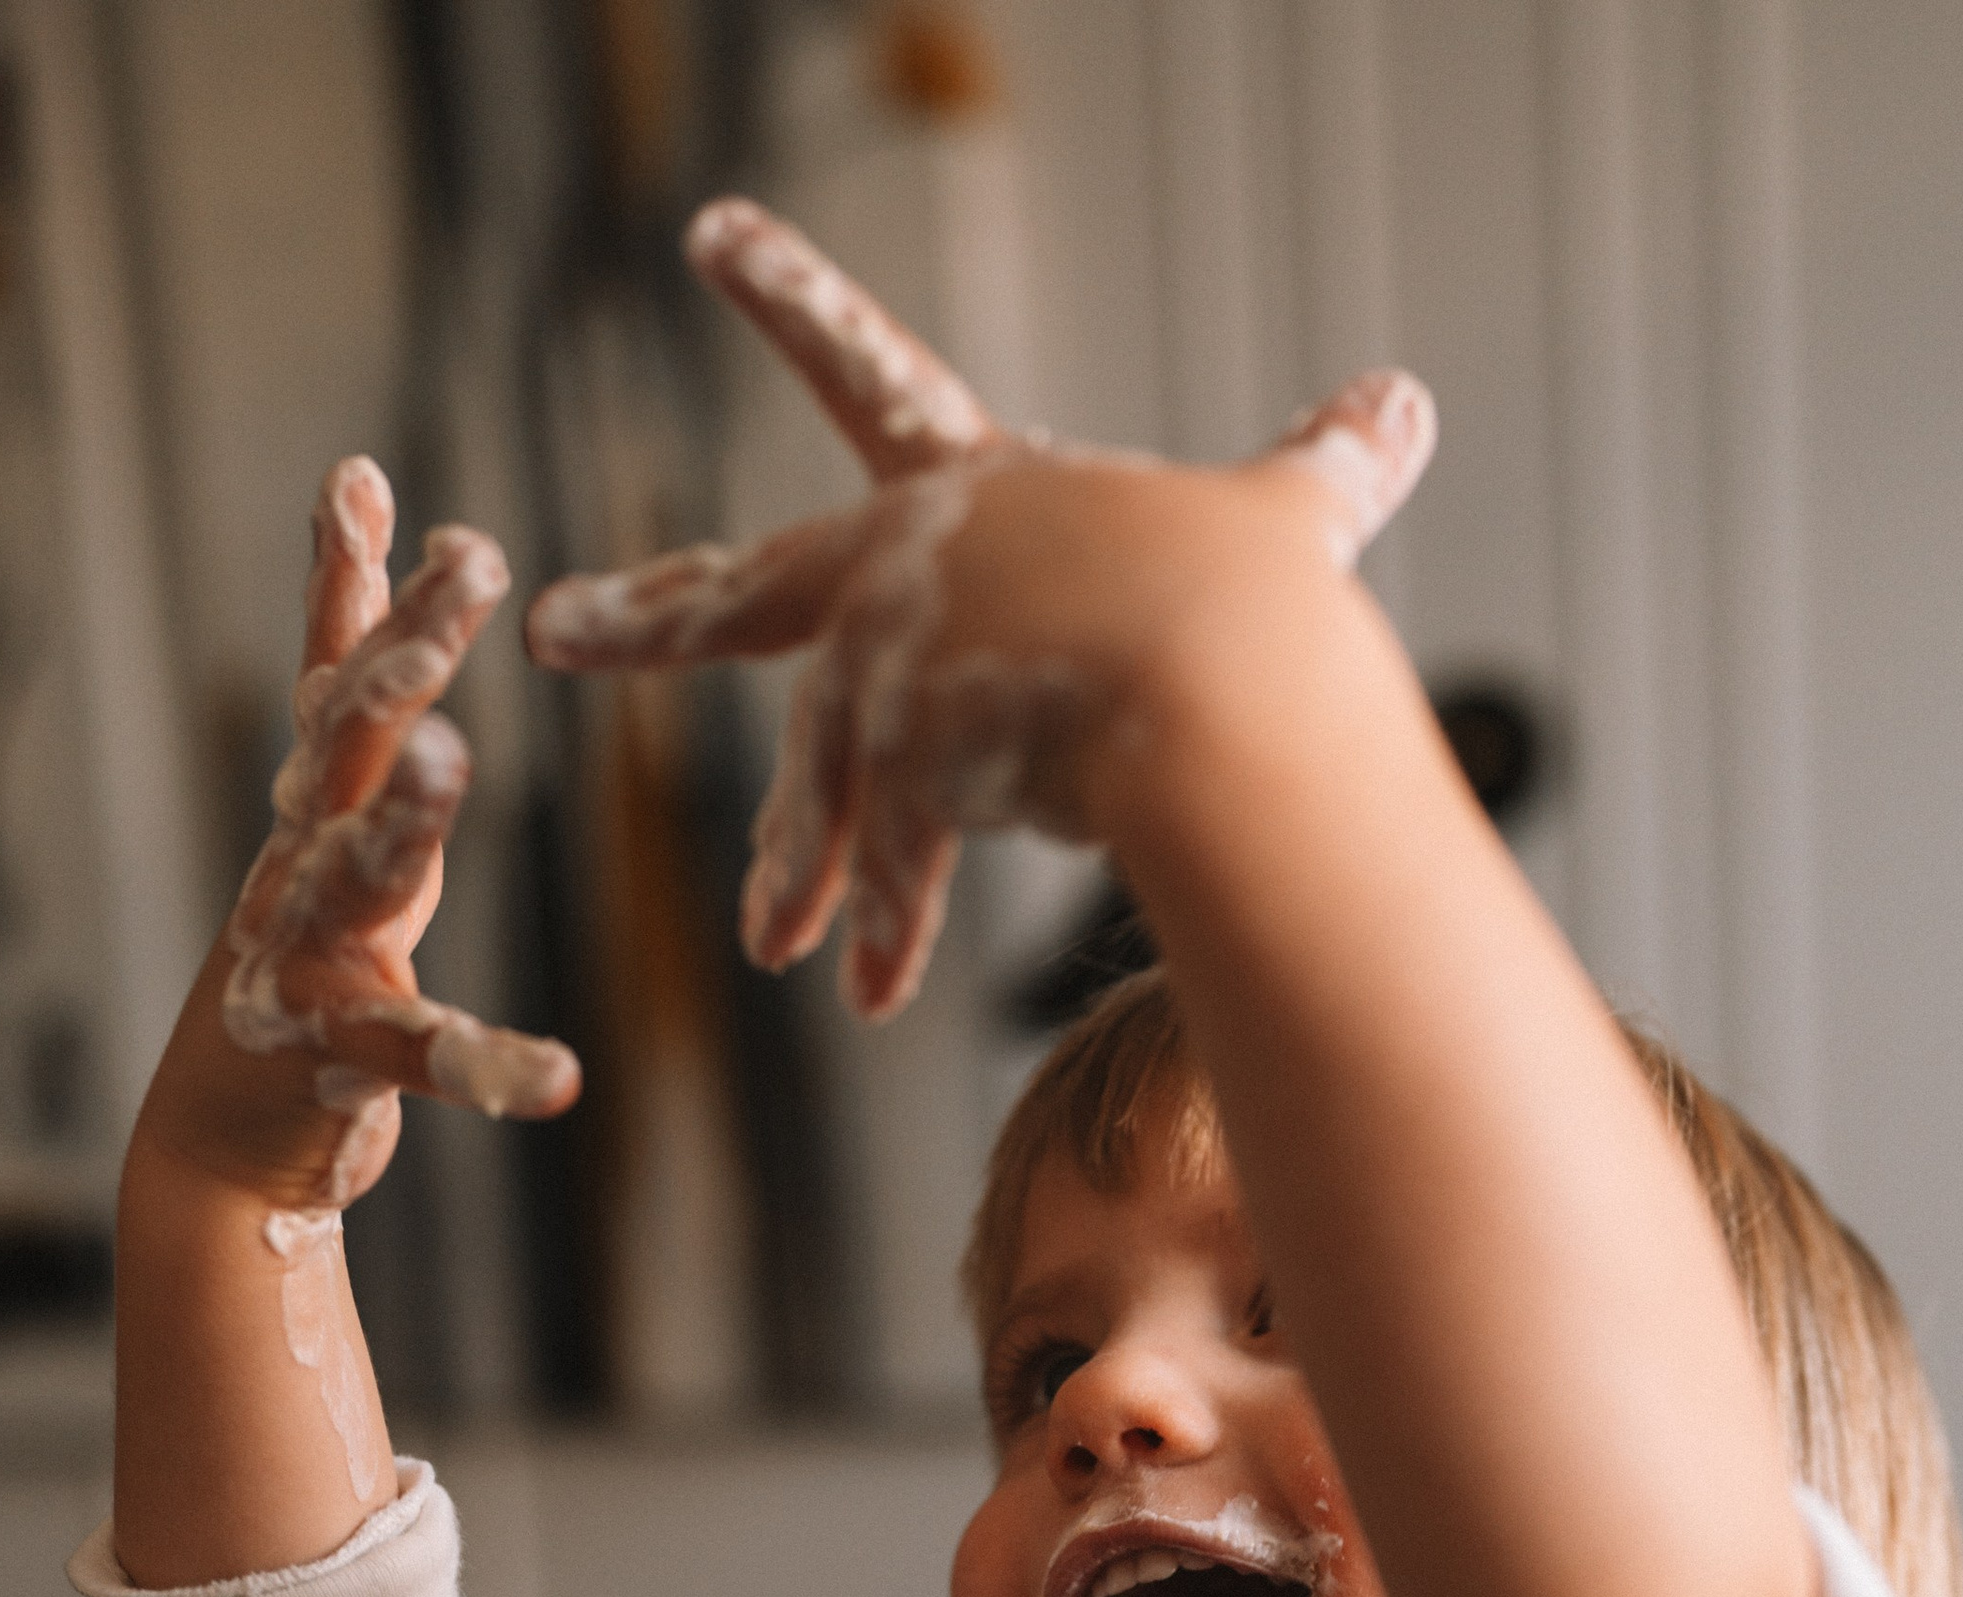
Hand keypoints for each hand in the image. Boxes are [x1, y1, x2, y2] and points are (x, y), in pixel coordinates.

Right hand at [152, 458, 579, 1212]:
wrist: (223, 1139)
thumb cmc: (305, 967)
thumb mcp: (339, 828)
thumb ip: (363, 713)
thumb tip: (388, 559)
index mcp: (316, 810)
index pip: (331, 675)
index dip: (346, 580)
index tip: (361, 476)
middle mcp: (300, 861)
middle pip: (348, 742)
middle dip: (400, 650)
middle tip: (465, 566)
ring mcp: (307, 956)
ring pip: (357, 872)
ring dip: (403, 813)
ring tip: (449, 755)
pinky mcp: (335, 1058)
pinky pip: (418, 1057)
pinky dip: (486, 1066)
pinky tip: (558, 1077)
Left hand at [524, 200, 1434, 1018]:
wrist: (1226, 698)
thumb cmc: (1257, 601)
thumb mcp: (1287, 521)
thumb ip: (1324, 469)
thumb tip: (1409, 401)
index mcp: (978, 484)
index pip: (873, 369)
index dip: (792, 293)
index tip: (709, 234)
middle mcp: (906, 566)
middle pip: (746, 597)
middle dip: (647, 617)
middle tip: (553, 626)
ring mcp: (893, 668)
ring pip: (822, 781)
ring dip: (798, 867)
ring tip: (772, 944)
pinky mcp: (902, 770)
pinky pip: (888, 871)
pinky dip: (885, 933)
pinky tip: (869, 996)